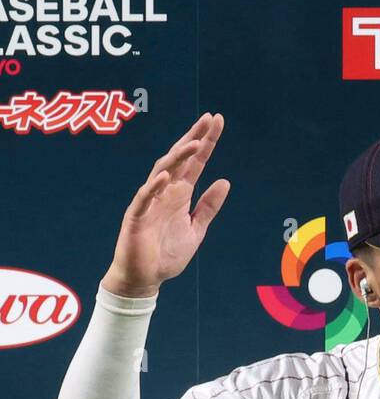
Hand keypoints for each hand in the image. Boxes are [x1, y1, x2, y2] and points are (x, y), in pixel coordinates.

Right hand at [101, 112, 229, 297]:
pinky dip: (154, 187)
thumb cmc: (167, 253)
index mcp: (180, 194)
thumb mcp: (196, 229)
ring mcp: (150, 202)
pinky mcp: (137, 217)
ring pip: (163, 172)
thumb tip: (224, 181)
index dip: (206, 143)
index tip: (216, 122)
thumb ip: (208, 207)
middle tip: (208, 120)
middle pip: (180, 159)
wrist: (145, 278)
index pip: (195, 163)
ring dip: (178, 157)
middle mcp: (165, 192)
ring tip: (194, 144)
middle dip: (193, 138)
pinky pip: (145, 198)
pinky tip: (166, 176)